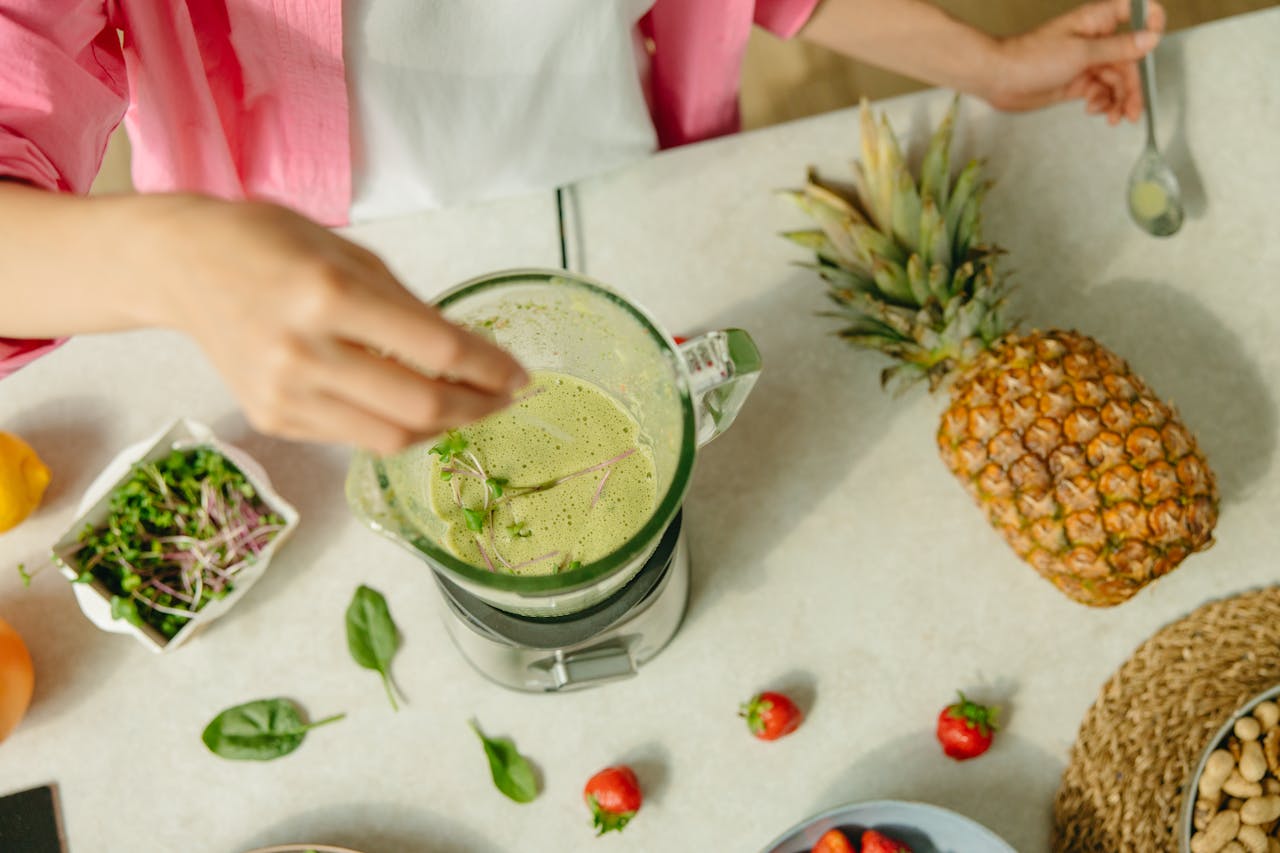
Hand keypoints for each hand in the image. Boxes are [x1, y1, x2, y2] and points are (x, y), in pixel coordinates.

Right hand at [135, 195, 526, 453]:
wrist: (182, 266)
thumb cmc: (270, 243)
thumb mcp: (349, 253)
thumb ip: (407, 306)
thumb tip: (467, 353)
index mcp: (331, 295)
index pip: (437, 349)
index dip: (490, 368)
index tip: (519, 374)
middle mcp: (306, 351)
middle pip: (422, 405)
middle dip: (478, 407)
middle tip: (502, 397)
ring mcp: (285, 393)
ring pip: (393, 436)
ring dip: (443, 426)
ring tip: (466, 406)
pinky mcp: (273, 419)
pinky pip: (355, 437)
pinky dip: (395, 426)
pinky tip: (411, 405)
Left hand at [987, 0, 1165, 123]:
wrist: (999, 79)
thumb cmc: (1031, 58)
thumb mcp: (1081, 53)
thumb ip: (1118, 48)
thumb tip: (1151, 38)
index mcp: (1098, 21)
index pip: (1136, 12)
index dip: (1151, 24)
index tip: (1155, 43)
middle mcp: (1095, 40)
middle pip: (1130, 59)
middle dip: (1133, 85)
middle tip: (1133, 110)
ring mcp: (1085, 62)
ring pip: (1116, 79)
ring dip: (1119, 99)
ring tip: (1116, 118)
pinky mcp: (1076, 82)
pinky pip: (1100, 92)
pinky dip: (1102, 102)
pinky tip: (1095, 110)